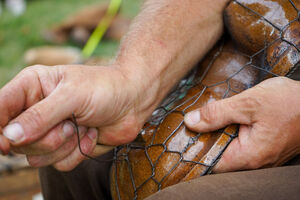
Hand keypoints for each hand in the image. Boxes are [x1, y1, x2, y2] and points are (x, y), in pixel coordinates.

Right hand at [0, 65, 145, 170]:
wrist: (133, 101)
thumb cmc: (105, 88)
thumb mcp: (72, 95)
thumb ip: (40, 115)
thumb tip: (9, 135)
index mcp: (32, 88)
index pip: (0, 110)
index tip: (6, 142)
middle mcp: (37, 111)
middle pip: (17, 142)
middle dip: (46, 137)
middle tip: (69, 123)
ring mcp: (51, 131)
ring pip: (37, 157)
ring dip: (64, 145)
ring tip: (82, 124)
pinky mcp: (67, 147)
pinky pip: (60, 164)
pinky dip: (79, 151)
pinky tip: (91, 133)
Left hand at [184, 77, 299, 172]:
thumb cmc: (289, 103)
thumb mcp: (248, 103)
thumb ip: (217, 114)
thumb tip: (191, 121)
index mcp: (248, 156)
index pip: (211, 164)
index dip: (196, 151)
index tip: (184, 137)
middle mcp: (255, 162)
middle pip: (219, 158)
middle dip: (206, 140)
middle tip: (195, 123)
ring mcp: (262, 157)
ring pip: (230, 151)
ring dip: (220, 136)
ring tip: (211, 119)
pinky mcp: (265, 149)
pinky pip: (242, 146)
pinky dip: (232, 134)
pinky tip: (230, 121)